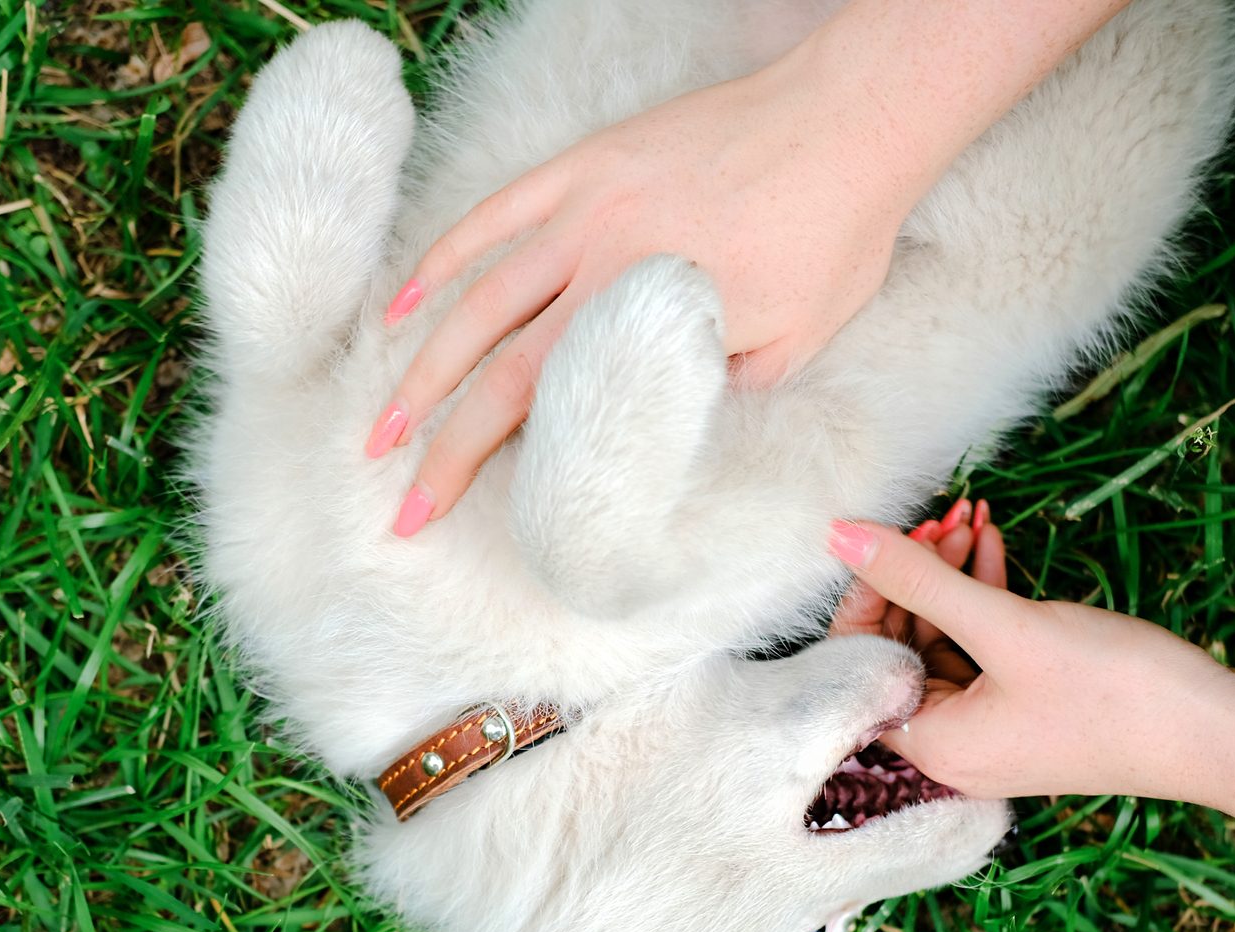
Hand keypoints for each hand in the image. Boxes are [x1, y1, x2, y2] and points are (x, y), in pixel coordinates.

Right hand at [366, 43, 927, 534]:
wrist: (851, 119)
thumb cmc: (836, 238)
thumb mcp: (793, 345)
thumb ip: (715, 391)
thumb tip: (659, 434)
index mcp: (644, 319)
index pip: (534, 406)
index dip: (472, 463)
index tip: (429, 509)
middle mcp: (602, 262)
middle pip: (492, 363)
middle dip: (434, 433)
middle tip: (390, 487)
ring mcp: (588, 205)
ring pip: (479, 292)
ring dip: (421, 357)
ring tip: (383, 417)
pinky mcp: (590, 162)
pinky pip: (499, 210)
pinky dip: (448, 252)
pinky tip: (409, 295)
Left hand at [827, 514, 1234, 803]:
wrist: (1216, 731)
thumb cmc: (1113, 690)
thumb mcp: (1005, 624)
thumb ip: (918, 578)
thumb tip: (841, 536)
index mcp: (930, 746)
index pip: (858, 663)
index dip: (868, 594)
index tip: (889, 539)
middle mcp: (950, 748)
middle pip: (900, 648)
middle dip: (914, 577)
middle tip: (942, 517)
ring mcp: (988, 730)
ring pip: (944, 641)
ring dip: (951, 578)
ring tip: (971, 516)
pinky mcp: (1023, 709)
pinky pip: (984, 649)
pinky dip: (984, 598)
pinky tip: (992, 544)